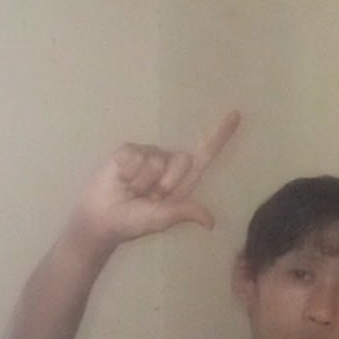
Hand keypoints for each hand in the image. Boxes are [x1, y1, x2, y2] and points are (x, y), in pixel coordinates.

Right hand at [69, 111, 240, 248]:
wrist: (102, 219)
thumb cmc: (134, 221)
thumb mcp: (162, 219)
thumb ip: (185, 212)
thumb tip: (210, 222)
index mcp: (182, 180)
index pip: (205, 154)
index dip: (220, 135)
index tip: (236, 115)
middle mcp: (168, 163)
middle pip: (183, 160)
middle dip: (166, 184)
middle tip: (148, 198)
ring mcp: (149, 155)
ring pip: (157, 161)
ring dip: (143, 182)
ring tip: (132, 190)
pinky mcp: (129, 151)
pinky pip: (136, 157)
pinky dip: (128, 174)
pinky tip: (121, 180)